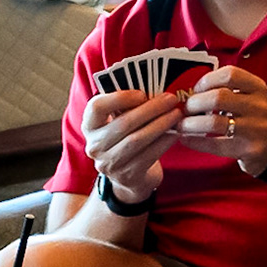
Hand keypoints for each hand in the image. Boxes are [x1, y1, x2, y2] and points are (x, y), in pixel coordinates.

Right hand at [82, 89, 183, 203]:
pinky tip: (175, 133)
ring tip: (177, 114)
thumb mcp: (120, 122)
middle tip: (171, 99)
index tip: (142, 93)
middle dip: (151, 109)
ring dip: (160, 124)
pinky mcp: (127, 176)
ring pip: (137, 140)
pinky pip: (149, 155)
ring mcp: (109, 164)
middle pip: (123, 123)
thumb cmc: (127, 140)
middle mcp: (94, 146)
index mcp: (90, 126)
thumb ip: (128, 107)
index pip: (97, 107)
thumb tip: (154, 88)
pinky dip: (164, 142)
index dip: (119, 98)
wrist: (130, 177)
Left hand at [175, 66, 266, 173]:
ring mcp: (256, 129)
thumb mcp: (250, 98)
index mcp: (258, 88)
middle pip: (219, 97)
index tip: (195, 89)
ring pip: (214, 122)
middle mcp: (259, 106)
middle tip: (186, 109)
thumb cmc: (254, 118)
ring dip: (191, 124)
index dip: (207, 80)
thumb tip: (190, 90)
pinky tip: (186, 139)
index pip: (230, 74)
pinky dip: (195, 142)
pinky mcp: (249, 149)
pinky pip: (215, 145)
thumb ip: (227, 90)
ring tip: (182, 125)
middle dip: (195, 103)